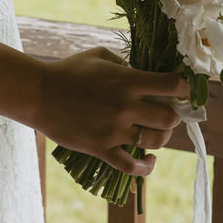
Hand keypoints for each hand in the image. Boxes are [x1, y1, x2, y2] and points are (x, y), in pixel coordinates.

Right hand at [30, 47, 188, 175]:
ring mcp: (114, 131)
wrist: (38, 94)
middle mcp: (126, 107)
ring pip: (156, 141)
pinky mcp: (101, 149)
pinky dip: (146, 167)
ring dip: (162, 137)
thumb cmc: (68, 70)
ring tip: (156, 132)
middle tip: (166, 113)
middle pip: (169, 118)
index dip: (184, 88)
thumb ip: (125, 64)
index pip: (173, 85)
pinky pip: (132, 166)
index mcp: (128, 81)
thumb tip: (144, 75)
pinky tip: (150, 161)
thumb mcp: (100, 56)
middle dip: (173, 116)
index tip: (182, 91)